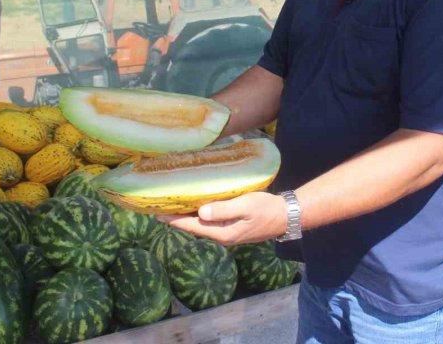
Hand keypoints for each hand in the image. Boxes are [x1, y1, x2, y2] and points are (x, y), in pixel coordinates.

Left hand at [159, 191, 287, 245]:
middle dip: (177, 219)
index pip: (192, 227)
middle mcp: (222, 236)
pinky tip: (196, 207)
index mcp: (222, 233)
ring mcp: (227, 233)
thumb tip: (201, 213)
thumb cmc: (266, 209)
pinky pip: (210, 223)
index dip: (174, 220)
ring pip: (201, 225)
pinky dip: (199, 215)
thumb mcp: (246, 206)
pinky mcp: (232, 228)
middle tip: (159, 207)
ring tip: (173, 206)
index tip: (156, 214)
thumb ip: (223, 210)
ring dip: (187, 217)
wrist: (286, 217)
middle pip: (194, 227)